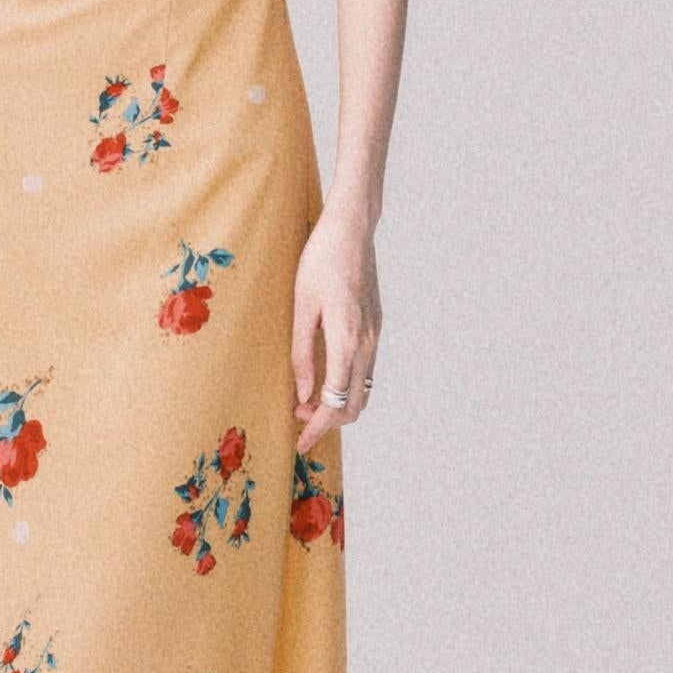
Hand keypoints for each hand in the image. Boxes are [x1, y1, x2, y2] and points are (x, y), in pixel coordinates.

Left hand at [291, 202, 380, 449]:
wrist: (352, 230)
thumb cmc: (320, 261)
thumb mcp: (302, 306)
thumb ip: (302, 352)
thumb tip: (303, 392)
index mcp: (347, 340)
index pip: (335, 400)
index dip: (317, 427)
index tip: (300, 443)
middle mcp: (367, 343)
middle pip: (354, 403)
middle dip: (327, 420)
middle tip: (297, 420)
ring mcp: (375, 335)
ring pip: (362, 389)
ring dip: (338, 403)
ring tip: (307, 401)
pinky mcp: (375, 327)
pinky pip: (365, 370)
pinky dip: (347, 385)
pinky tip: (325, 378)